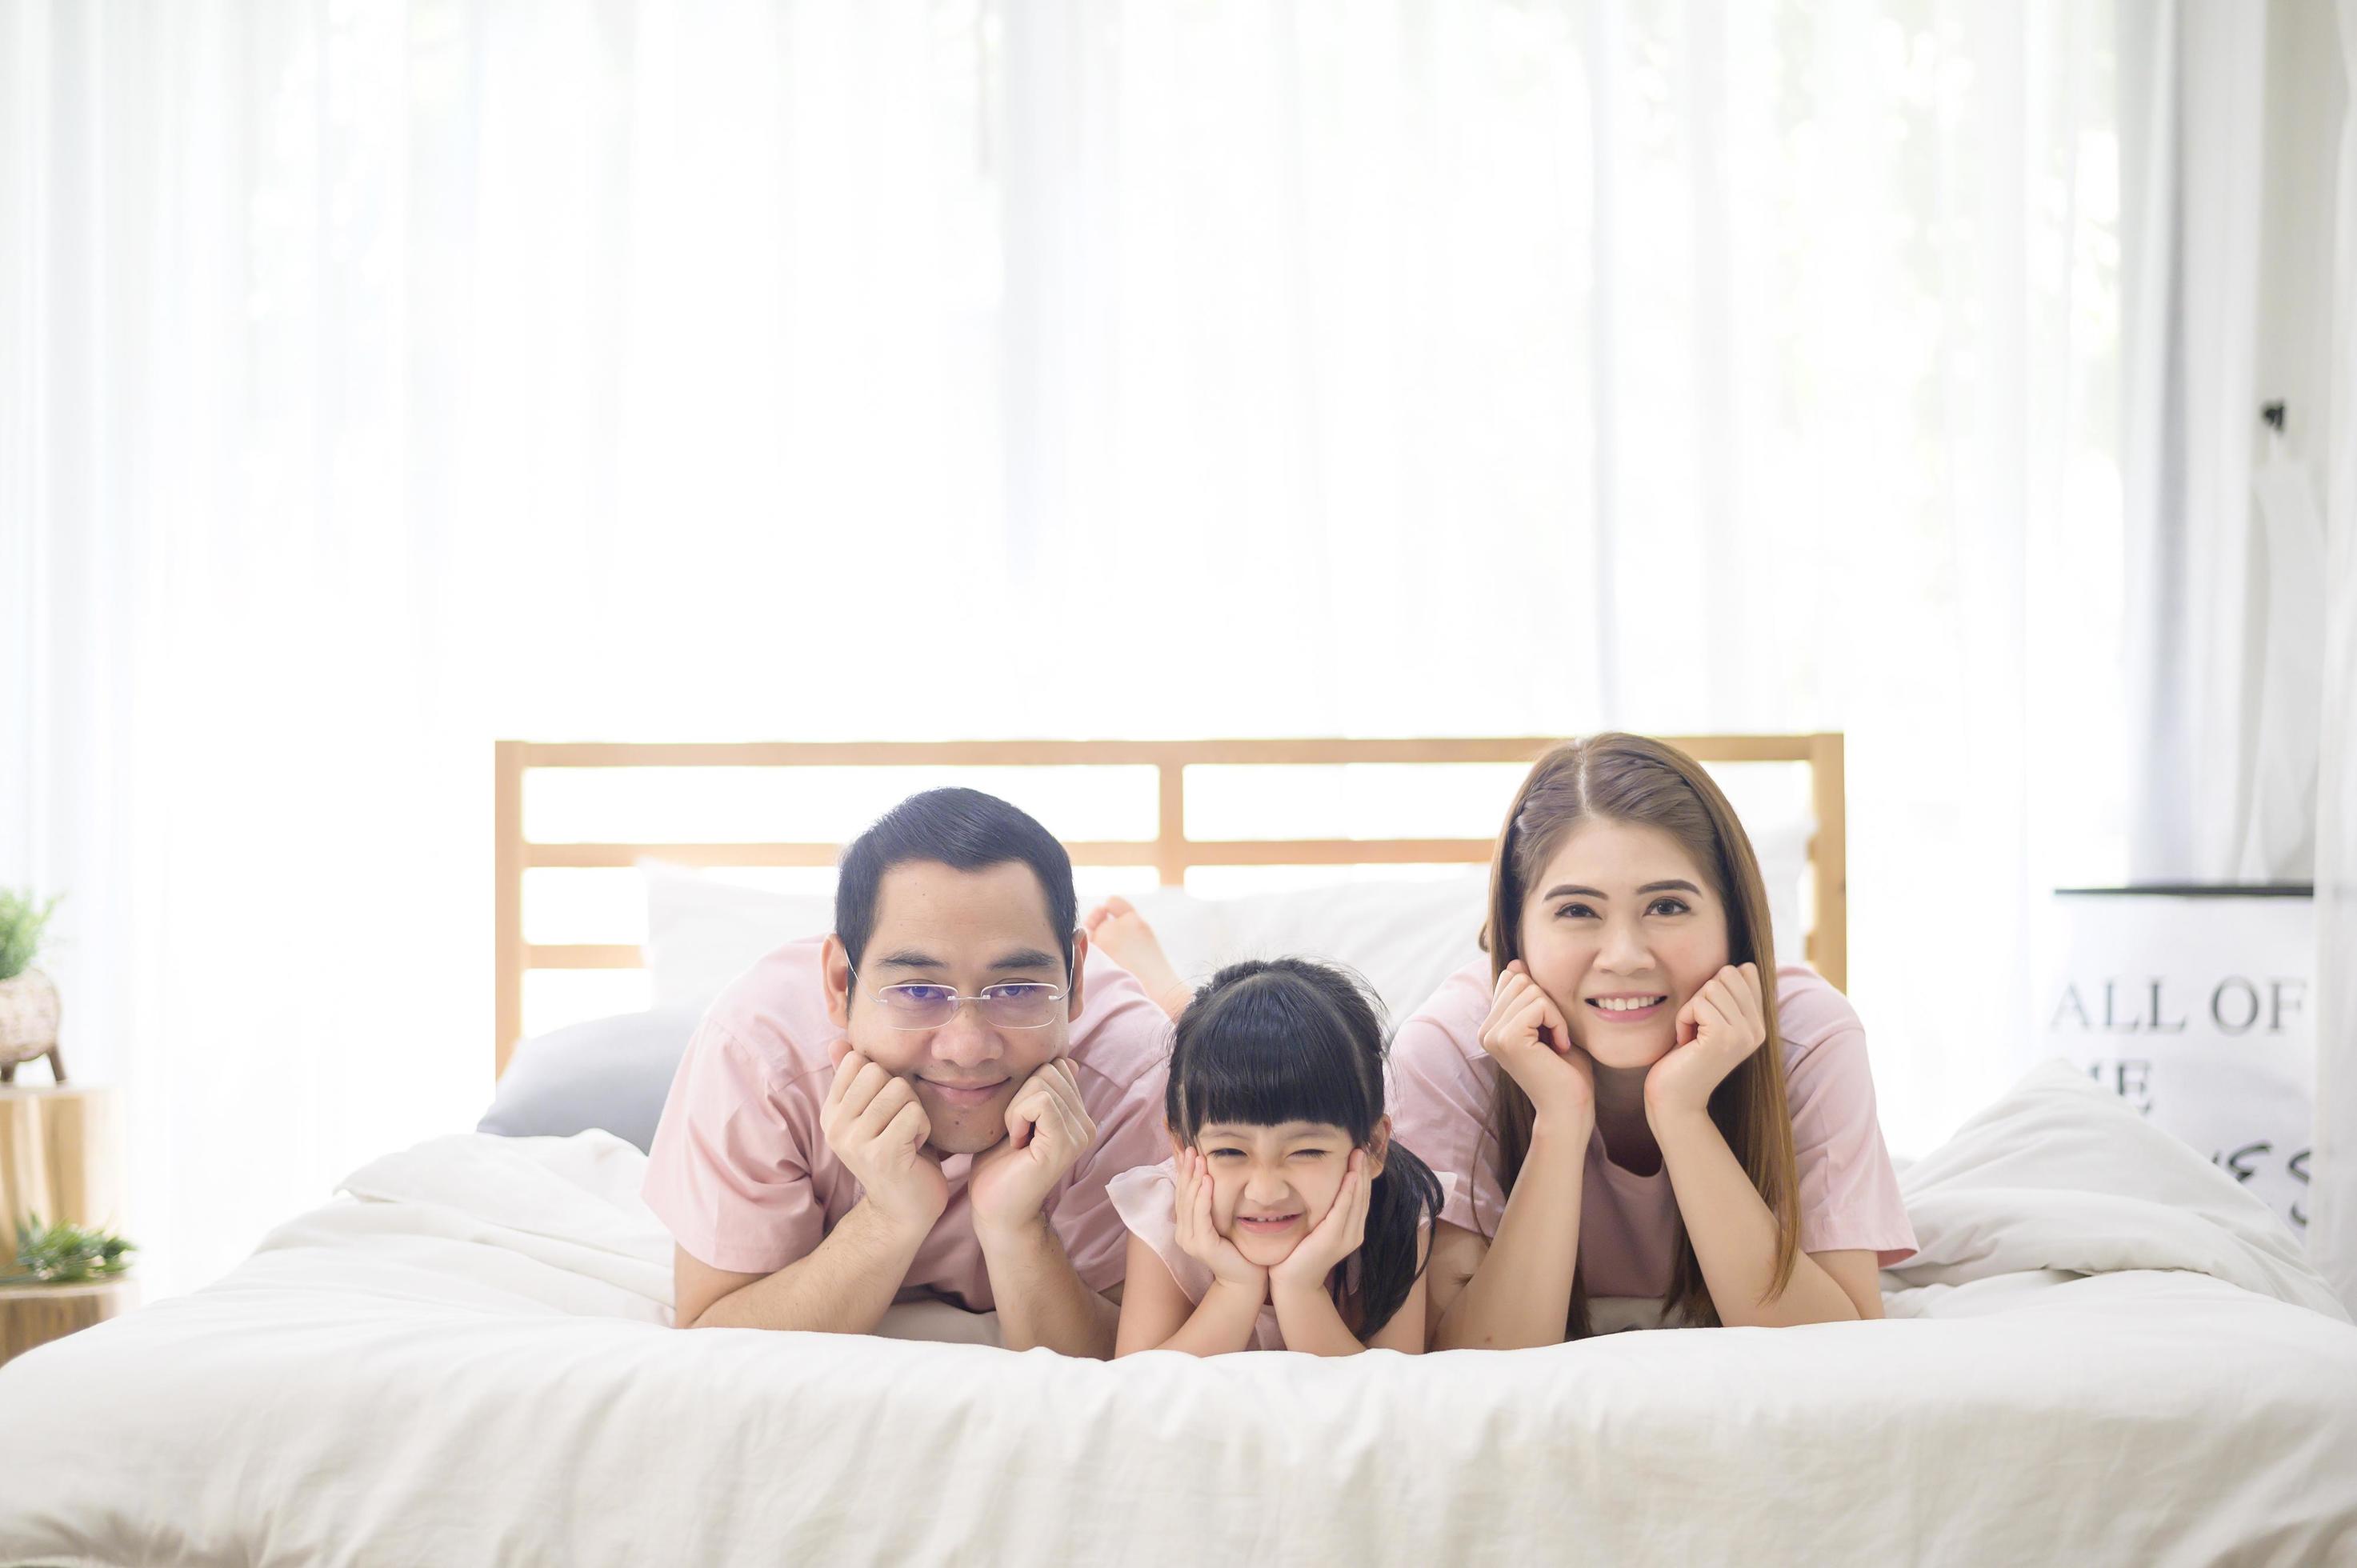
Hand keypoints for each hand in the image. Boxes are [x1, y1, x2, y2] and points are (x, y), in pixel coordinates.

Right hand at [821, 1045, 948, 1235]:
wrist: (902, 1210)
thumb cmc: (895, 1154)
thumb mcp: (871, 1114)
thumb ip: (854, 1079)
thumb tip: (837, 1042)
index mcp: (831, 1113)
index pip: (857, 1062)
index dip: (883, 1078)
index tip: (886, 1108)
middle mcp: (836, 1127)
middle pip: (879, 1072)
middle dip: (901, 1093)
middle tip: (900, 1124)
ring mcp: (856, 1142)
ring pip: (898, 1090)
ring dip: (914, 1111)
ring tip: (907, 1136)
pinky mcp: (881, 1156)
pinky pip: (913, 1114)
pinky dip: (923, 1127)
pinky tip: (915, 1148)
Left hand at [969, 1059, 1096, 1238]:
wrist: (994, 1208)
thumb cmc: (999, 1165)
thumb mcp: (1017, 1116)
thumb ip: (1040, 1091)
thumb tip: (1067, 1061)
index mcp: (1077, 1115)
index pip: (1056, 1066)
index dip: (1025, 1085)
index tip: (1016, 1120)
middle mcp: (1086, 1123)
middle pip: (1050, 1070)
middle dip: (1020, 1094)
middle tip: (1015, 1130)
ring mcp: (1079, 1134)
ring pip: (1043, 1083)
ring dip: (1016, 1107)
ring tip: (1016, 1138)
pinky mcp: (1065, 1144)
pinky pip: (1041, 1102)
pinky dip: (1017, 1115)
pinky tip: (1016, 1141)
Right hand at [1171, 1148, 1266, 1295]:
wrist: (1246, 1278)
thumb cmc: (1238, 1248)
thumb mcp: (1222, 1221)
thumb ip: (1213, 1204)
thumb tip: (1211, 1176)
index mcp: (1185, 1227)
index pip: (1182, 1194)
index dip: (1183, 1171)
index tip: (1187, 1150)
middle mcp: (1183, 1233)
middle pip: (1183, 1195)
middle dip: (1187, 1170)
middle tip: (1191, 1148)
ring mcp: (1190, 1240)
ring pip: (1190, 1203)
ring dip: (1194, 1178)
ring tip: (1199, 1159)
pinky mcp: (1202, 1245)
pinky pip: (1201, 1215)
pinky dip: (1203, 1196)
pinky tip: (1207, 1180)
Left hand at [1269, 1150, 1370, 1294]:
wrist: (1292, 1282)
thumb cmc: (1299, 1254)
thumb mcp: (1317, 1228)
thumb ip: (1325, 1212)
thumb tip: (1322, 1187)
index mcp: (1352, 1230)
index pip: (1361, 1197)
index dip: (1362, 1175)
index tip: (1360, 1153)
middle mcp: (1354, 1233)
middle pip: (1363, 1195)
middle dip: (1363, 1170)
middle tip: (1362, 1146)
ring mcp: (1346, 1237)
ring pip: (1357, 1199)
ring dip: (1359, 1175)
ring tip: (1359, 1154)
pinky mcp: (1333, 1238)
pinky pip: (1344, 1209)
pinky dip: (1349, 1191)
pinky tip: (1351, 1175)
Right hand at [1479, 962, 1595, 1133]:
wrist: (1569, 1108)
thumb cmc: (1566, 1070)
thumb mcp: (1547, 1023)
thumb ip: (1530, 997)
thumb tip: (1515, 963)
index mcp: (1491, 1026)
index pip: (1512, 979)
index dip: (1540, 997)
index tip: (1550, 1030)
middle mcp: (1485, 1030)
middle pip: (1520, 980)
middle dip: (1547, 1003)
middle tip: (1555, 1036)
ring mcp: (1492, 1035)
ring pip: (1530, 989)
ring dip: (1555, 1014)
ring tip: (1557, 1043)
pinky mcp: (1507, 1039)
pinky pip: (1538, 1005)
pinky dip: (1558, 1022)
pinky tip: (1559, 1046)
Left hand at [1643, 963, 1767, 1121]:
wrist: (1676, 1100)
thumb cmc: (1685, 1058)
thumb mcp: (1712, 1022)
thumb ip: (1729, 997)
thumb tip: (1746, 965)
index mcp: (1758, 1023)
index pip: (1745, 972)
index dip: (1714, 988)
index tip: (1707, 1019)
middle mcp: (1757, 1029)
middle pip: (1727, 974)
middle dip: (1701, 996)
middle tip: (1697, 1028)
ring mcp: (1743, 1034)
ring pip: (1711, 987)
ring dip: (1690, 1010)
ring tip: (1692, 1038)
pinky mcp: (1723, 1037)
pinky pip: (1697, 1004)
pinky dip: (1683, 1020)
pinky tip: (1686, 1043)